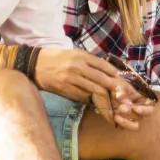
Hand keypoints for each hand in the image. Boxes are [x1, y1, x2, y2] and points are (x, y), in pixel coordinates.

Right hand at [33, 49, 150, 128]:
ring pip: (94, 89)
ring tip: (115, 105)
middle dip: (115, 89)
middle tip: (125, 98)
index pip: (104, 66)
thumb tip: (107, 73)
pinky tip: (98, 105)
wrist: (34, 64)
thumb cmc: (56, 59)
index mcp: (82, 56)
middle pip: (102, 79)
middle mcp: (78, 66)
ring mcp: (71, 78)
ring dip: (106, 98)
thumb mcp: (74, 54)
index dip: (115, 75)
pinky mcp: (65, 88)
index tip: (124, 84)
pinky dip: (91, 100)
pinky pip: (82, 96)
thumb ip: (89, 63)